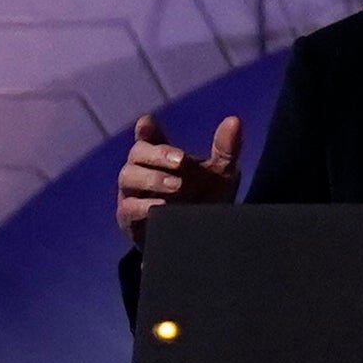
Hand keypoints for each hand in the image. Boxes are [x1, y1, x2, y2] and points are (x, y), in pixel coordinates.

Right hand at [116, 110, 241, 236]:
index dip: (146, 128)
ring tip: (177, 185)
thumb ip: (226, 149)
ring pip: (128, 176)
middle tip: (181, 161)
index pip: (146, 135)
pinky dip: (143, 206)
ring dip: (152, 178)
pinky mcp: (129, 219)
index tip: (148, 125)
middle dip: (158, 154)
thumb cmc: (206, 200)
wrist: (202, 242)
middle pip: (137, 152)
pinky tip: (161, 206)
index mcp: (161, 156)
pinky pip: (128, 208)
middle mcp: (143, 170)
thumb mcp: (221, 175)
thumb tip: (234, 120)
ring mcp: (133, 194)